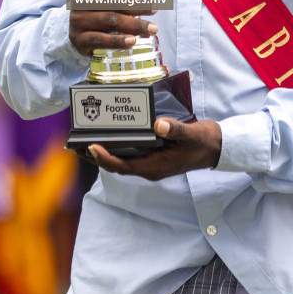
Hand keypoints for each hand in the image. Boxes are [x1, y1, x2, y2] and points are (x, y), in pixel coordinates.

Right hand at [69, 0, 162, 56]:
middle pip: (114, 1)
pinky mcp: (79, 39)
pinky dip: (117, 41)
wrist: (80, 30)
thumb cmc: (103, 6)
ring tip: (152, 29)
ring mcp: (78, 19)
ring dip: (134, 25)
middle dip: (138, 6)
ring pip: (109, 20)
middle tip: (155, 10)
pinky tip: (133, 41)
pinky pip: (100, 39)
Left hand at [84, 118, 220, 180]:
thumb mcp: (192, 134)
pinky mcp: (152, 157)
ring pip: (120, 162)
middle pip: (116, 166)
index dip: (105, 159)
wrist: (218, 148)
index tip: (92, 147)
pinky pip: (128, 156)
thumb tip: (159, 125)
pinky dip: (114, 148)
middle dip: (95, 157)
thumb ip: (176, 130)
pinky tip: (106, 136)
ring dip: (101, 154)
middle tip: (74, 145)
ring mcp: (150, 164)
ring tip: (82, 142)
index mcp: (156, 166)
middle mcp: (150, 168)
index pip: (124, 166)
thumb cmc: (205, 142)